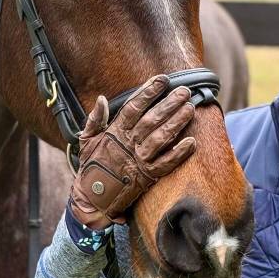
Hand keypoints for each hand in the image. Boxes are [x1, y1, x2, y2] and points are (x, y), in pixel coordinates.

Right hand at [70, 74, 196, 228]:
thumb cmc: (91, 165)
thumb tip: (101, 99)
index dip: (148, 92)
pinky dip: (179, 154)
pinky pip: (166, 164)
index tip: (162, 80)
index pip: (133, 107)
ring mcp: (138, 161)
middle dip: (169, 104)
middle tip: (184, 92)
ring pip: (161, 139)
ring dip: (176, 123)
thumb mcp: (86, 140)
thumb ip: (95, 119)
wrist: (91, 198)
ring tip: (190, 109)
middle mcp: (128, 144)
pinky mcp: (147, 177)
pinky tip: (192, 142)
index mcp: (115, 132)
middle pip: (151, 120)